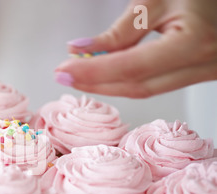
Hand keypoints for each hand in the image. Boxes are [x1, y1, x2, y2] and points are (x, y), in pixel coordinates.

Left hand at [55, 0, 216, 97]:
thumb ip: (121, 30)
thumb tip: (82, 50)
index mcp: (194, 42)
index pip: (133, 67)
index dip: (94, 72)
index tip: (64, 71)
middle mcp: (203, 65)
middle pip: (137, 86)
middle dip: (95, 82)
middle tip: (64, 75)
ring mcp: (203, 74)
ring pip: (145, 89)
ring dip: (107, 84)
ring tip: (77, 74)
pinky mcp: (197, 74)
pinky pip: (155, 84)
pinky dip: (125, 80)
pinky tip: (102, 74)